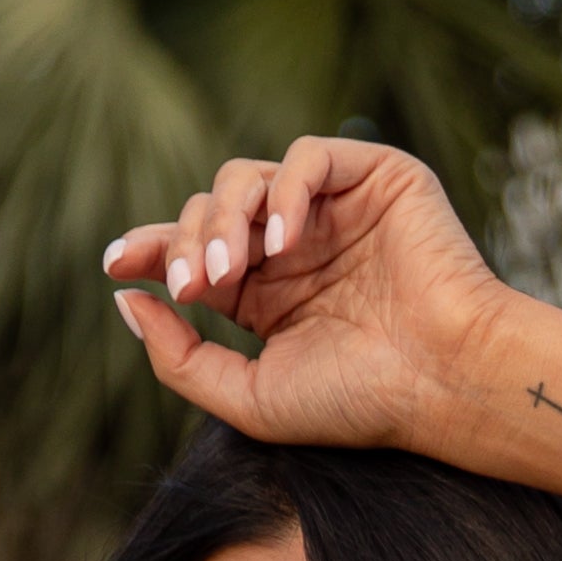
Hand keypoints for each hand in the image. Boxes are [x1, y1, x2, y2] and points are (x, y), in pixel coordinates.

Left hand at [103, 137, 511, 455]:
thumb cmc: (360, 402)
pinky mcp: (374, 176)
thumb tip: (125, 303)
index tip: (116, 262)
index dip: (152, 248)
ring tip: (231, 273)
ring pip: (245, 178)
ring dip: (224, 220)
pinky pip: (305, 157)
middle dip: (189, 244)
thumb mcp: (251, 400)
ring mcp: (332, 209)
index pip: (195, 253)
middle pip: (211, 211)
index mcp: (267, 296)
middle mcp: (295, 247)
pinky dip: (282, 192)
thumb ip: (181, 361)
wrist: (445, 382)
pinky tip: (282, 243)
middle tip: (193, 289)